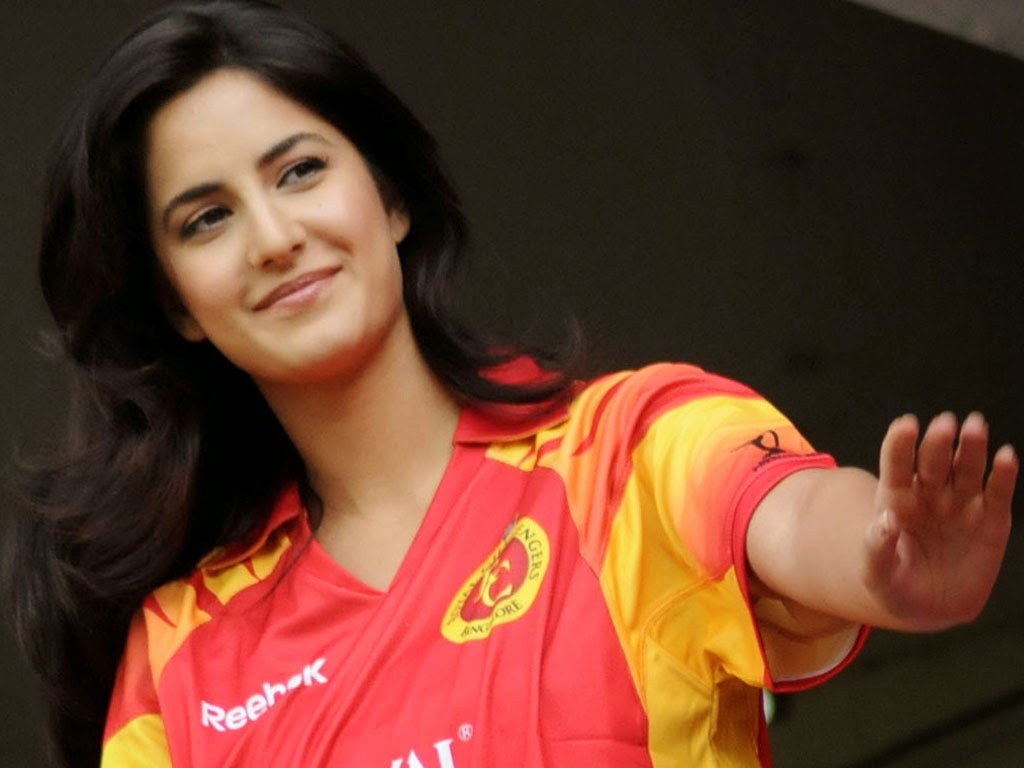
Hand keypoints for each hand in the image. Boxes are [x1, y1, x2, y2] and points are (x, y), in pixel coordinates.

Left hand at [868, 412, 1017, 630]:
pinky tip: (1005, 457)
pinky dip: (1003, 475)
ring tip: (974, 426)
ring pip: (966, 468)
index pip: (897, 465)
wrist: (930, 607)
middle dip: (938, 441)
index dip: (900, 444)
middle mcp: (930, 494)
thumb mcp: (878, 573)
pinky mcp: (991, 520)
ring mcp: (961, 504)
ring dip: (971, 447)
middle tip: (945, 422)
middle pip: (934, 461)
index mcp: (897, 499)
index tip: (906, 425)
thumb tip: (885, 520)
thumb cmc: (895, 584)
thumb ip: (877, 547)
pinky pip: (998, 493)